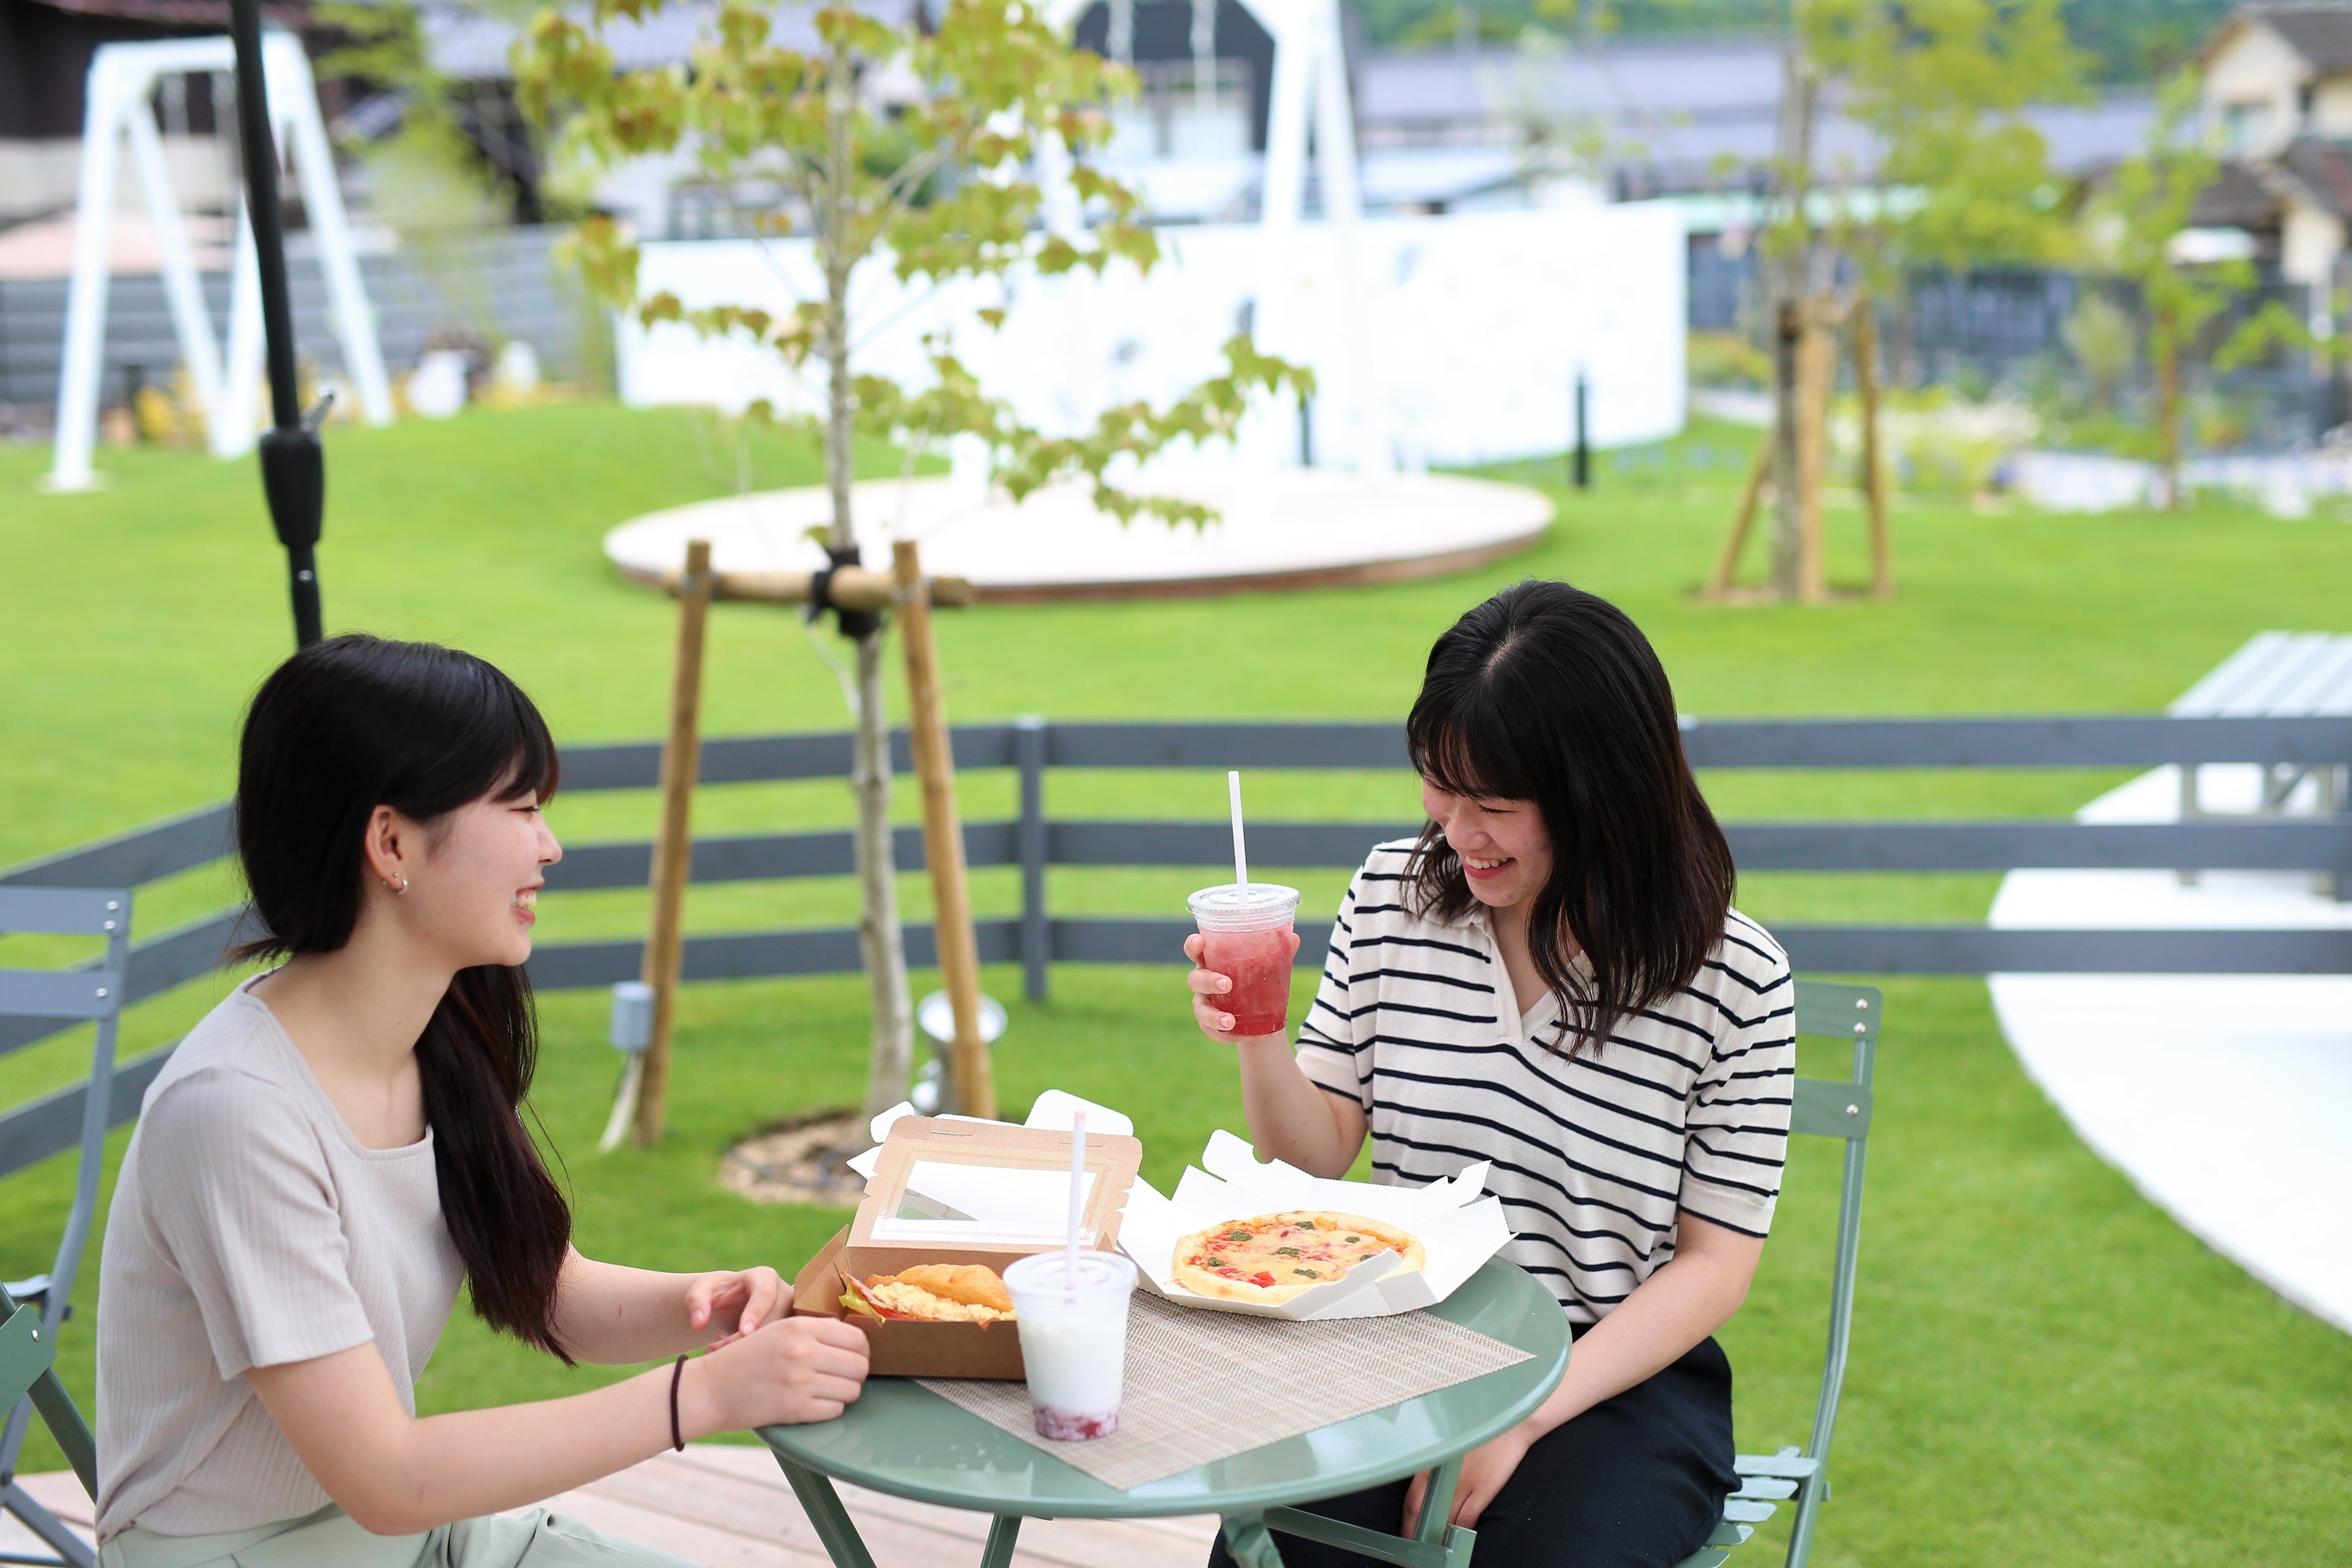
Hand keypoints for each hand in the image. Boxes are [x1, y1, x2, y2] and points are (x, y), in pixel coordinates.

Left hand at [685, 1267, 787, 1348]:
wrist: (729, 1304)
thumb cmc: (716, 1293)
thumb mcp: (701, 1289)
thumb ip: (695, 1300)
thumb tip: (698, 1323)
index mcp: (764, 1277)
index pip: (765, 1294)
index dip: (755, 1313)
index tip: (744, 1332)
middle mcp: (784, 1293)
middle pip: (774, 1319)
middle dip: (746, 1339)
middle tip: (715, 1347)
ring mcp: (790, 1314)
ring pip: (779, 1337)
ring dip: (750, 1350)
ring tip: (720, 1346)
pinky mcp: (790, 1331)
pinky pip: (780, 1347)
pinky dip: (758, 1355)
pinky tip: (735, 1353)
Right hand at [690, 1316, 869, 1432]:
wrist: (709, 1388)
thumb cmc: (745, 1359)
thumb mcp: (777, 1330)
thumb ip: (813, 1331)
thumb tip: (854, 1341)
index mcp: (801, 1326)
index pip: (856, 1338)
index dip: (861, 1351)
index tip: (853, 1358)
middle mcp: (803, 1350)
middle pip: (859, 1365)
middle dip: (855, 1375)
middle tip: (842, 1379)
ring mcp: (800, 1380)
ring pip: (851, 1390)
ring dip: (843, 1394)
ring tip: (826, 1392)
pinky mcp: (795, 1408)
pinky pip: (834, 1410)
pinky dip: (829, 1410)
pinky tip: (813, 1404)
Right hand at [1183, 931, 1299, 1041]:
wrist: (1260, 1015)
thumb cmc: (1256, 979)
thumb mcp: (1267, 966)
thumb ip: (1278, 953)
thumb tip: (1295, 938)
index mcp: (1213, 961)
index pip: (1196, 950)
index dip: (1193, 945)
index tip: (1199, 942)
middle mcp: (1203, 981)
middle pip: (1195, 979)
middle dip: (1208, 981)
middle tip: (1227, 984)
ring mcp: (1204, 1004)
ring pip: (1200, 1010)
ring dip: (1213, 1015)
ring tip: (1230, 1021)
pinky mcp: (1210, 1025)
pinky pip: (1211, 1030)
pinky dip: (1223, 1033)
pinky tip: (1238, 1035)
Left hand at [1401, 1427, 1532, 1532]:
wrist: (1509, 1423)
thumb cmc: (1479, 1432)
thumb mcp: (1450, 1445)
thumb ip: (1437, 1466)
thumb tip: (1427, 1487)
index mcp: (1433, 1463)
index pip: (1412, 1498)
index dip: (1408, 1520)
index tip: (1407, 1533)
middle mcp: (1446, 1475)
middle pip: (1426, 1511)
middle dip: (1419, 1531)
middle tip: (1417, 1545)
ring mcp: (1465, 1482)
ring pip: (1446, 1518)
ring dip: (1440, 1535)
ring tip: (1436, 1547)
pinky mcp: (1484, 1488)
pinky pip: (1468, 1516)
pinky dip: (1461, 1530)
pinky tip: (1459, 1537)